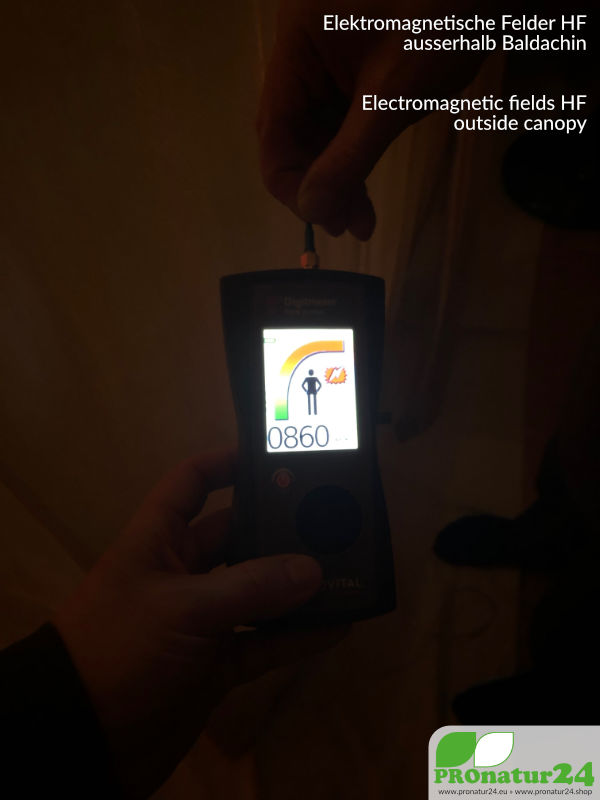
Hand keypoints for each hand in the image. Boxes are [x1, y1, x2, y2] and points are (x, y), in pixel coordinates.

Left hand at [53, 449, 341, 798]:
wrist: (83, 738)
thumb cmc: (121, 647)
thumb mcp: (182, 608)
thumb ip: (251, 587)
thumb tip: (314, 570)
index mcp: (158, 540)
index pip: (192, 483)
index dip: (227, 463)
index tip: (276, 458)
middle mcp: (182, 572)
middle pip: (237, 537)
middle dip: (278, 530)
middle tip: (331, 521)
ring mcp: (200, 619)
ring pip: (256, 593)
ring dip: (294, 587)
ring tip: (342, 574)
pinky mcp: (215, 663)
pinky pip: (263, 643)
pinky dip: (295, 637)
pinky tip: (334, 627)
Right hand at [258, 0, 490, 238]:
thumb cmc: (445, 23)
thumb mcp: (393, 99)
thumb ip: (347, 159)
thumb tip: (312, 210)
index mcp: (297, 42)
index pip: (273, 128)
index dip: (290, 181)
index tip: (320, 218)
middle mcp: (301, 48)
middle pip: (291, 132)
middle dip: (318, 183)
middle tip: (345, 226)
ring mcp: (326, 55)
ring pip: (317, 131)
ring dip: (337, 176)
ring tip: (361, 219)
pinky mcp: (353, 64)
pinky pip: (341, 118)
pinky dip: (353, 154)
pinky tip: (365, 187)